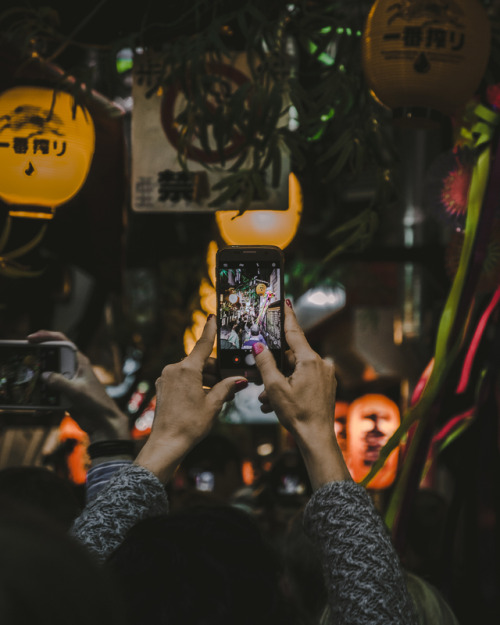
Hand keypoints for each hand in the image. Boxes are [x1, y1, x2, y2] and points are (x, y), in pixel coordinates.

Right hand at [27, 330, 129, 441]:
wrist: (103, 422)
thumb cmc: (96, 402)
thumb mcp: (76, 390)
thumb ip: (59, 382)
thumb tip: (44, 376)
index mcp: (79, 362)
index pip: (62, 342)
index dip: (47, 337)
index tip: (31, 338)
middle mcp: (73, 369)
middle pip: (52, 360)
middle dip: (39, 363)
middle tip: (26, 366)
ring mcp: (69, 382)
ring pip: (49, 379)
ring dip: (40, 386)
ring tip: (31, 391)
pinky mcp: (66, 395)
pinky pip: (51, 395)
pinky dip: (44, 401)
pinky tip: (40, 410)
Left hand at [134, 315, 247, 482]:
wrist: (167, 444)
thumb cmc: (190, 425)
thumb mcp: (213, 404)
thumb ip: (226, 387)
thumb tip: (240, 379)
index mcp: (186, 369)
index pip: (202, 344)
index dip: (210, 329)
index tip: (213, 316)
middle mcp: (173, 369)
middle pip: (200, 362)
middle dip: (215, 370)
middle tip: (231, 383)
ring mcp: (166, 378)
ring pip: (192, 372)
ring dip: (206, 380)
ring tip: (220, 396)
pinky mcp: (163, 388)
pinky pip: (183, 380)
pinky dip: (195, 384)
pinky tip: (206, 397)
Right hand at [252, 304, 351, 488]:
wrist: (316, 438)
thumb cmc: (297, 414)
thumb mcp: (275, 388)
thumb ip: (265, 364)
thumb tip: (258, 346)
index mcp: (310, 360)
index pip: (294, 332)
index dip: (286, 316)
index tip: (283, 300)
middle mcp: (321, 364)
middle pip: (290, 356)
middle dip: (272, 366)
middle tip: (256, 374)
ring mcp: (324, 376)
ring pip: (294, 370)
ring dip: (278, 382)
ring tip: (265, 399)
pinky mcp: (325, 386)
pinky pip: (303, 380)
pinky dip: (289, 387)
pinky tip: (275, 403)